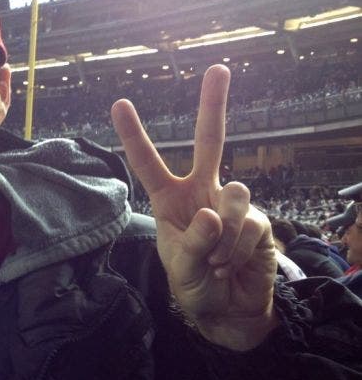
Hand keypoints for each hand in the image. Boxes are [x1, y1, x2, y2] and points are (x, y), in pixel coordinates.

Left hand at [111, 65, 277, 350]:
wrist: (229, 311)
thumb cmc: (195, 285)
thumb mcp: (181, 268)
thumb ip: (194, 242)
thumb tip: (212, 212)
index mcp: (169, 200)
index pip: (147, 164)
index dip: (134, 135)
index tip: (119, 103)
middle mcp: (201, 193)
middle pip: (210, 142)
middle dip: (214, 105)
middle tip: (219, 68)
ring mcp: (232, 203)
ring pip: (234, 196)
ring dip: (224, 237)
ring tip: (217, 261)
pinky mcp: (259, 220)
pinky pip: (249, 225)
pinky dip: (238, 250)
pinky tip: (234, 264)